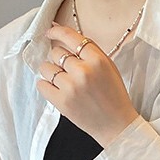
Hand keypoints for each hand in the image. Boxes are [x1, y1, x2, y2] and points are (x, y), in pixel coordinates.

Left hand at [37, 24, 138, 147]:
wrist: (118, 127)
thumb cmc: (114, 97)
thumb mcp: (109, 68)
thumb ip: (90, 52)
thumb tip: (62, 34)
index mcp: (98, 60)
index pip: (70, 36)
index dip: (56, 32)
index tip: (49, 33)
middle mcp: (83, 71)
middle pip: (56, 52)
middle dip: (59, 60)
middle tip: (69, 72)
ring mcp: (71, 87)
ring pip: (46, 67)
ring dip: (51, 72)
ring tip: (63, 82)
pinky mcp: (62, 102)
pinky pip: (41, 85)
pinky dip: (46, 86)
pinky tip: (57, 91)